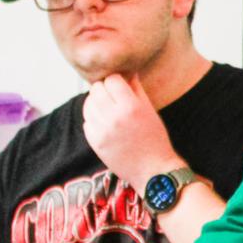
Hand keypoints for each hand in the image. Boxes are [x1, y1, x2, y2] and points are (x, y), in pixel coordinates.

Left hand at [83, 72, 177, 190]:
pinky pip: (87, 121)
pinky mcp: (95, 142)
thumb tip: (127, 71)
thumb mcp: (150, 111)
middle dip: (104, 90)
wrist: (153, 171)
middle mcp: (115, 117)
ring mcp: (103, 131)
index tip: (121, 87)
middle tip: (113, 97)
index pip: (112, 79)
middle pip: (96, 89)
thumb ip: (136, 89)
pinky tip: (105, 124)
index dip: (116, 81)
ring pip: (88, 104)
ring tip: (108, 110)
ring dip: (96, 103)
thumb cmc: (155, 139)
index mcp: (132, 107)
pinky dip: (94, 119)